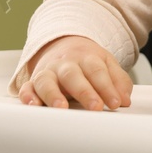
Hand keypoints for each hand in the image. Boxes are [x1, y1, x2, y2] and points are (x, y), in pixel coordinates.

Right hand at [17, 35, 133, 109]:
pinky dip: (28, 97)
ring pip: (47, 81)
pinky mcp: (33, 82)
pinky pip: (27, 88)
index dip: (107, 88)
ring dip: (53, 95)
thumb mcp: (107, 64)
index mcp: (86, 58)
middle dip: (84, 92)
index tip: (116, 103)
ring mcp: (48, 72)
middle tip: (96, 107)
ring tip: (62, 108)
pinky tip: (33, 105)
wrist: (62, 44)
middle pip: (73, 75)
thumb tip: (124, 99)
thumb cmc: (87, 61)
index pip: (97, 71)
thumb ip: (119, 81)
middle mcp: (65, 64)